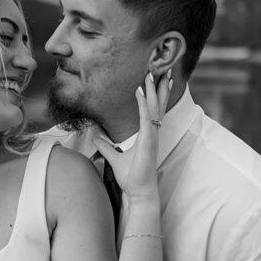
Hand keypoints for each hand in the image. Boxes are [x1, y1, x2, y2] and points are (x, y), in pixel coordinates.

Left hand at [94, 71, 171, 204]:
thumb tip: (96, 137)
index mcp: (148, 134)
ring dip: (154, 89)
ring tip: (153, 72)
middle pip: (159, 104)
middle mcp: (153, 132)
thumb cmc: (132, 178)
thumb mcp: (115, 158)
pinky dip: (143, 103)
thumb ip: (106, 146)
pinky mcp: (148, 140)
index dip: (155, 93)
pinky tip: (140, 91)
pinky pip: (146, 117)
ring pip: (155, 106)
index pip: (153, 109)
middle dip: (161, 85)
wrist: (139, 192)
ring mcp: (152, 135)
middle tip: (164, 68)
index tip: (156, 78)